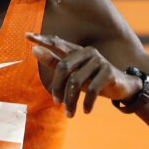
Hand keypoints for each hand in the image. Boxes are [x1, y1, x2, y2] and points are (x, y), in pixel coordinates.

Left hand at [26, 32, 142, 117]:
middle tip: (55, 103)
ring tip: (69, 113)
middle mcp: (87, 52)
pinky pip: (92, 89)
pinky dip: (86, 102)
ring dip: (71, 100)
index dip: (42, 39)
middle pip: (64, 67)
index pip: (56, 42)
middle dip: (58, 87)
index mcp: (76, 50)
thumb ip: (54, 63)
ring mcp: (99, 60)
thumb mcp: (72, 74)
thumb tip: (33, 50)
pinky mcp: (108, 72)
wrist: (122, 87)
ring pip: (77, 82)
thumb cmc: (91, 79)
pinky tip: (85, 111)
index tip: (26, 35)